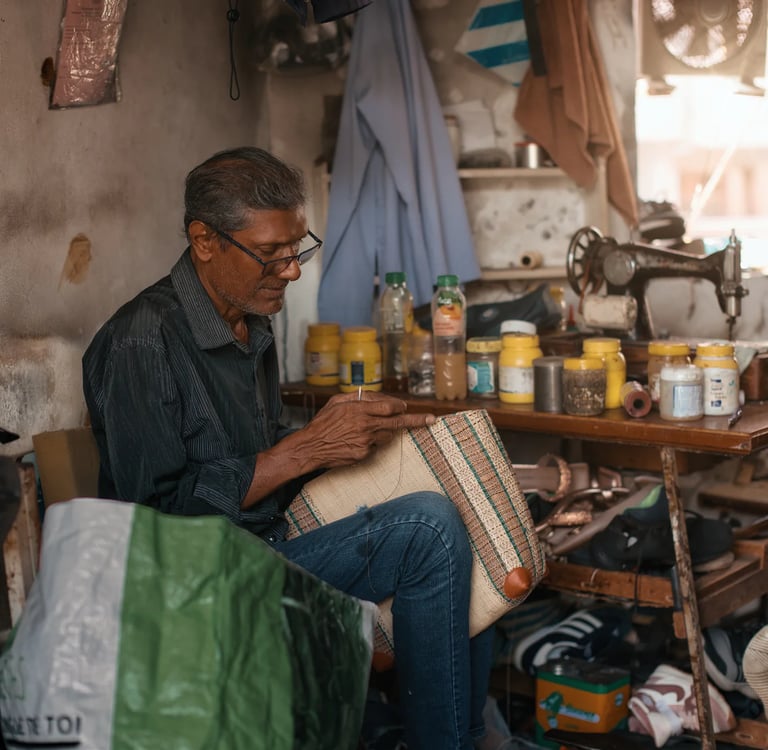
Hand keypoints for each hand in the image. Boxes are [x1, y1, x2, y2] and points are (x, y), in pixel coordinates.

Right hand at [300, 391, 435, 467]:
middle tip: (431, 419)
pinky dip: (372, 442)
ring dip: (386, 431)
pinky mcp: (363, 455)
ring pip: (388, 435)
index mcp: (359, 410)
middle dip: (415, 420)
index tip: (407, 407)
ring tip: (367, 430)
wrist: (310, 447)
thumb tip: (380, 398)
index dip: (401, 407)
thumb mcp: (337, 401)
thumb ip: (359, 397)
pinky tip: (356, 441)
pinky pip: (376, 447)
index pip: (390, 407)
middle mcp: (365, 425)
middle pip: (397, 422)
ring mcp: (365, 442)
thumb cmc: (322, 423)